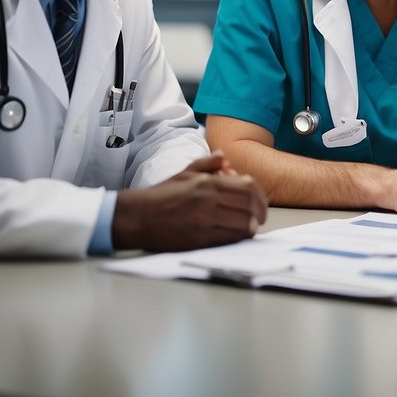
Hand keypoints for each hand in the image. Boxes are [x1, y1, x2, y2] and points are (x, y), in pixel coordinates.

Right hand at [113, 153, 267, 250]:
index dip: (260, 197)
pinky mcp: (199, 239)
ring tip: (248, 228)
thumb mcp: (183, 173)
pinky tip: (235, 236)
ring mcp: (204, 220)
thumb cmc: (161, 195)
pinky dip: (237, 238)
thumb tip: (224, 156)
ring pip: (242, 223)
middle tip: (259, 219)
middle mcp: (208, 199)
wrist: (137, 217)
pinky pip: (229, 238)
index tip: (260, 205)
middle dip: (258, 213)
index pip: (247, 186)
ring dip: (249, 227)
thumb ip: (206, 164)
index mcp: (207, 182)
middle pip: (248, 204)